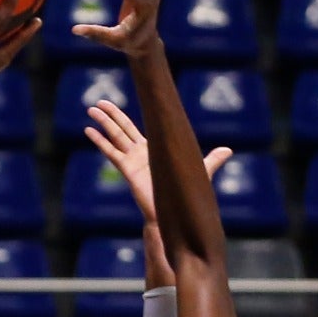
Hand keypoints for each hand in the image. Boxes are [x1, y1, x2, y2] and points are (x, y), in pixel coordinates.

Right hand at [84, 100, 232, 225]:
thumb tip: (229, 150)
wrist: (174, 213)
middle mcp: (139, 154)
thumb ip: (213, 160)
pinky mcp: (129, 169)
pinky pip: (112, 153)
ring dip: (103, 124)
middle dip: (110, 116)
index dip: (125, 117)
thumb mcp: (200, 171)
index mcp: (152, 150)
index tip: (116, 106)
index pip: (135, 129)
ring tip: (90, 111)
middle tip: (96, 103)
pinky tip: (88, 132)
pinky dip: (100, 142)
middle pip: (122, 129)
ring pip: (115, 137)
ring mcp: (132, 161)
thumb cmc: (185, 195)